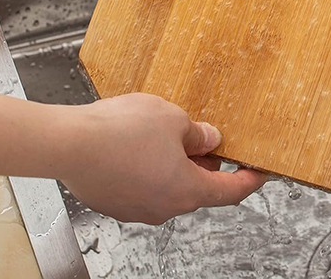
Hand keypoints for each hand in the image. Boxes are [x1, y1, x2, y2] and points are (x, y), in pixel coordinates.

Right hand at [60, 94, 265, 224]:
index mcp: (187, 191)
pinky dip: (153, 167)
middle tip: (207, 136)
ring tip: (169, 133)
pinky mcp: (115, 202)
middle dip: (207, 164)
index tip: (262, 172)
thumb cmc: (122, 132)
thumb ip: (198, 133)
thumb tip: (210, 140)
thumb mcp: (174, 120)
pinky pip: (145, 185)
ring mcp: (137, 209)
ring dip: (177, 163)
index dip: (250, 180)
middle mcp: (164, 208)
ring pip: (170, 186)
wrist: (68, 144)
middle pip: (199, 189)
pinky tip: (143, 143)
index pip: (231, 192)